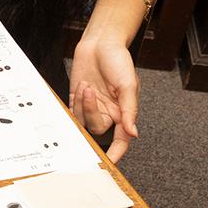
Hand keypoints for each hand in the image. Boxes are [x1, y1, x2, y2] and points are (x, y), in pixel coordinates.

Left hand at [69, 39, 140, 163]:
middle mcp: (108, 112)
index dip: (116, 154)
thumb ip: (130, 110)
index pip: (121, 140)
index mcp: (123, 112)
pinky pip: (73, 110)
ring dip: (83, 103)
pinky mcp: (78, 99)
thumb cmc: (119, 61)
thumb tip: (134, 133)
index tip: (109, 164)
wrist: (100, 43)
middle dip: (91, 113)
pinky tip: (83, 85)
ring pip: (83, 120)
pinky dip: (77, 99)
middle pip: (97, 129)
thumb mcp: (128, 85)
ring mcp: (92, 106)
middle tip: (92, 93)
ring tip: (88, 84)